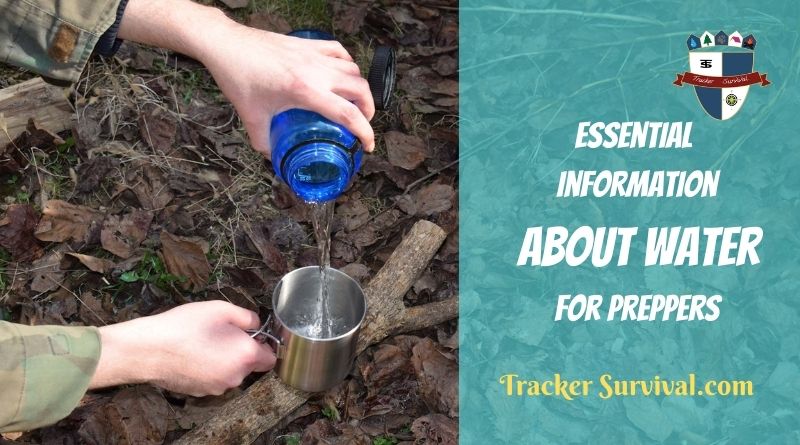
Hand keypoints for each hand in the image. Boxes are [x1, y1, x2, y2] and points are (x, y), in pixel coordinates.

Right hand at [90, 301, 274, 396]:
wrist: (148, 350)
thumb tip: (255, 323)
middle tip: (222, 334)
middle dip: (241, 351)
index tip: (252, 335)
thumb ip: (247, 316)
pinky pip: (212, 379)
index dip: (264, 345)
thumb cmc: (184, 327)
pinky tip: (193, 355)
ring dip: (224, 360)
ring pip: (230, 373)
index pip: (271, 358)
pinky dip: (208, 369)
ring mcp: (217, 388)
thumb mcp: (221, 308)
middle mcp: (235, 377)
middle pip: (249, 366)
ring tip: (204, 342)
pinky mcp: (200, 392)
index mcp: (246, 356)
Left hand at [118, 0, 375, 156]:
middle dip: (368, 109)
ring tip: (354, 100)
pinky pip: (338, 50)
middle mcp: (316, 71)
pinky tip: (342, 72)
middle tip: (363, 122)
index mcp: (305, 91)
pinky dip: (347, 62)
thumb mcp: (251, 116)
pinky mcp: (307, 44)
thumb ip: (263, 141)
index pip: (347, 114)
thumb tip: (273, 156)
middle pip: (359, 89)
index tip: (367, 145)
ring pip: (352, 68)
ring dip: (359, 86)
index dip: (364, 132)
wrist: (226, 45)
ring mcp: (313, 55)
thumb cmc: (238, 78)